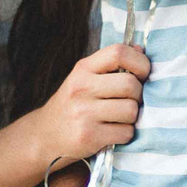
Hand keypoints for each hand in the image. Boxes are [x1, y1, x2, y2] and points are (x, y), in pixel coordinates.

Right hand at [37, 42, 149, 166]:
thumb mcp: (85, 78)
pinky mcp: (88, 136)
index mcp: (83, 68)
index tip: (142, 74)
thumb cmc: (73, 104)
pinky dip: (125, 134)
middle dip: (138, 95)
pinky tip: (112, 132)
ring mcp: (83, 112)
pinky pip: (126, 132)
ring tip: (119, 118)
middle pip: (130, 84)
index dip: (139, 62)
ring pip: (131, 110)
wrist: (44, 136)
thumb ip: (112, 64)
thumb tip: (141, 51)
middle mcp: (81, 88)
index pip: (118, 52)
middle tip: (129, 101)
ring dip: (132, 117)